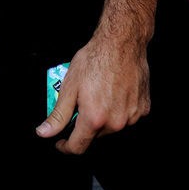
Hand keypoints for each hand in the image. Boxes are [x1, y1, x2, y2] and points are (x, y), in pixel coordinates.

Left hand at [36, 29, 150, 155]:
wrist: (122, 43)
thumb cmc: (96, 59)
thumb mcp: (69, 86)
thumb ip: (58, 115)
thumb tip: (45, 132)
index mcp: (95, 118)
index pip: (78, 146)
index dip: (65, 146)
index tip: (61, 142)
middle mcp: (116, 122)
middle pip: (95, 135)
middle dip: (85, 124)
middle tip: (81, 102)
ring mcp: (132, 116)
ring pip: (111, 126)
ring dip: (103, 117)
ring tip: (98, 94)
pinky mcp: (143, 108)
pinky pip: (127, 116)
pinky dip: (118, 110)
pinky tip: (113, 93)